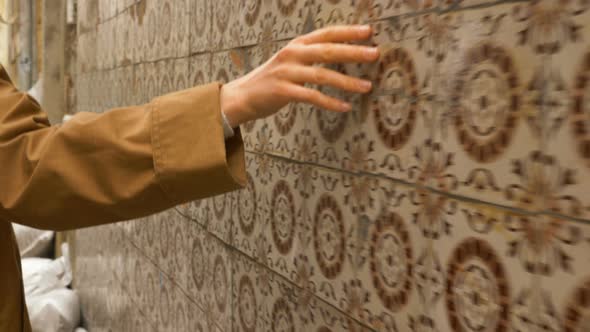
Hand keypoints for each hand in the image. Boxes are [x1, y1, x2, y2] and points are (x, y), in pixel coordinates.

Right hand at [220, 25, 378, 127]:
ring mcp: (287, 72)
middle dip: (354, 52)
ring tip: (366, 86)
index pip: (326, 33)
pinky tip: (345, 106)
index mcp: (297, 45)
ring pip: (323, 75)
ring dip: (347, 81)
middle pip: (328, 50)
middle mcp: (292, 54)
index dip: (348, 32)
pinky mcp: (283, 91)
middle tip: (375, 54)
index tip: (369, 31)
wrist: (242, 96)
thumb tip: (342, 53)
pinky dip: (330, 102)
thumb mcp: (291, 61)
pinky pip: (312, 96)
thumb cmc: (272, 80)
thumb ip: (311, 56)